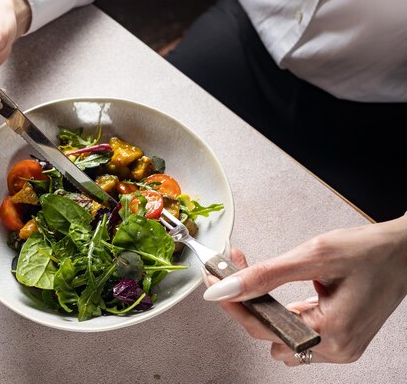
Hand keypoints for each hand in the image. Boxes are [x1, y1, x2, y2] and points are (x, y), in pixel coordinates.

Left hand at [203, 215, 406, 365]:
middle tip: (234, 268)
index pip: (263, 329)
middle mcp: (337, 349)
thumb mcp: (312, 256)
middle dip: (247, 301)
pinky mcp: (341, 338)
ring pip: (282, 334)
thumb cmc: (370, 251)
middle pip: (269, 334)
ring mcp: (341, 347)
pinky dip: (283, 310)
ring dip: (265, 306)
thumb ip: (265, 276)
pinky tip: (277, 287)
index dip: (233, 304)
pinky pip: (299, 331)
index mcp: (332, 333)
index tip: (214, 281)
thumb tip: (226, 289)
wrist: (405, 252)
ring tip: (255, 273)